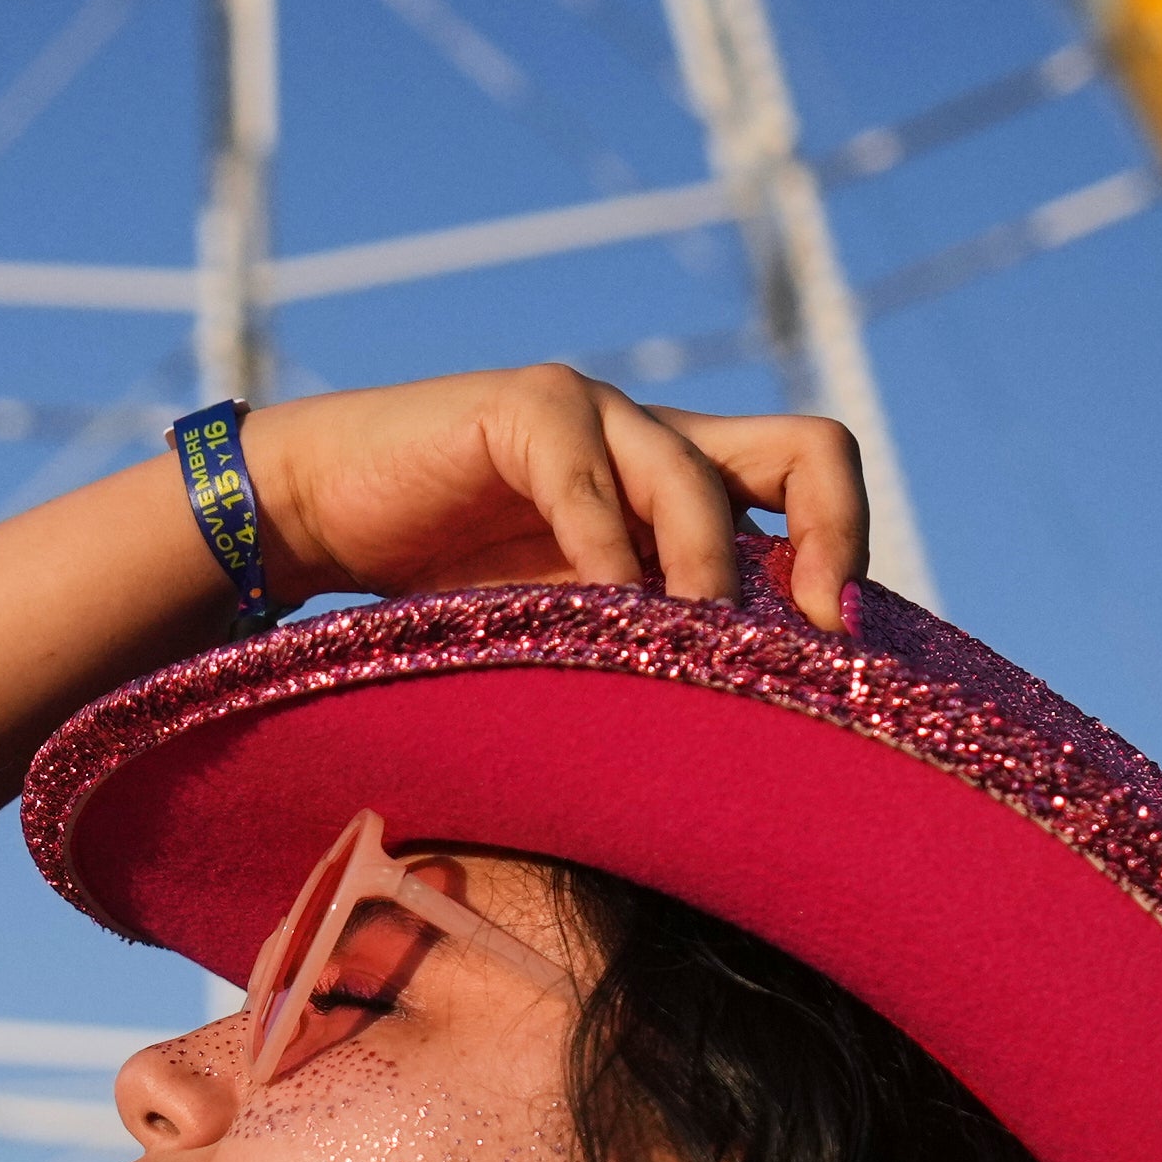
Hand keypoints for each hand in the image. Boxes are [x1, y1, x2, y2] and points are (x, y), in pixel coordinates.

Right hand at [242, 369, 869, 632]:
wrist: (317, 517)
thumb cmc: (438, 591)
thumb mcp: (567, 629)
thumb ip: (642, 646)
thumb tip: (738, 755)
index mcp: (683, 485)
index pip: (811, 483)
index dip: (844, 550)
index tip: (840, 649)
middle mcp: (658, 438)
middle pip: (808, 448)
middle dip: (834, 536)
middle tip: (818, 630)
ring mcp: (596, 414)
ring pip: (696, 479)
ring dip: (699, 574)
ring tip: (678, 647)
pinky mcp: (523, 407)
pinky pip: (586, 479)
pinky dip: (601, 552)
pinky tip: (593, 609)